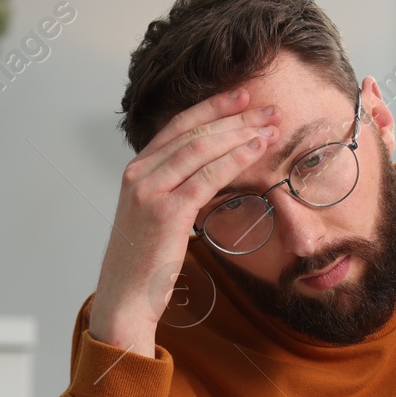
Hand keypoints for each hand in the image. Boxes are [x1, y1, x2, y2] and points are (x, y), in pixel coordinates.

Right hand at [88, 87, 284, 354]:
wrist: (125, 298)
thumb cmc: (144, 264)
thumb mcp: (154, 218)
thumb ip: (173, 192)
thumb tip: (206, 179)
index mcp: (136, 171)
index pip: (177, 127)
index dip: (211, 108)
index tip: (241, 98)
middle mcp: (138, 174)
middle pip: (192, 131)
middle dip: (233, 116)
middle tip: (268, 108)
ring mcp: (149, 191)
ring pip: (201, 148)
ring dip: (240, 133)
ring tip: (271, 126)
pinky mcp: (166, 212)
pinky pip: (207, 176)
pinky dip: (235, 159)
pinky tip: (257, 150)